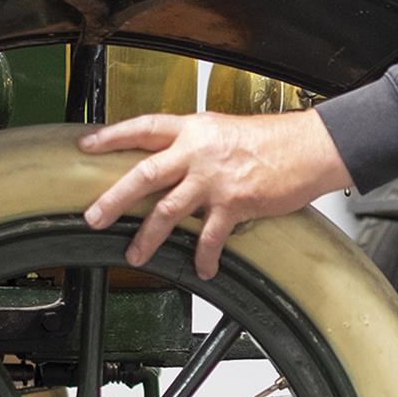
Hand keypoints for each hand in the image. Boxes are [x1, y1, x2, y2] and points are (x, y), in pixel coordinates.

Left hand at [80, 111, 353, 276]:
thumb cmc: (276, 140)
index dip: (112, 136)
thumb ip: (197, 144)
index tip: (87, 146)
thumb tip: (177, 160)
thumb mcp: (226, 130)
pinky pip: (210, 236)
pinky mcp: (234, 203)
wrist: (310, 148)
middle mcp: (198, 152)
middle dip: (115, 198)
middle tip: (94, 216)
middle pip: (144, 174)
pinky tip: (203, 269)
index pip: (143, 127)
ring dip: (148, 236)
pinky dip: (205, 256)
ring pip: (168, 210)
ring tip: (134, 254)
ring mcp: (214, 179)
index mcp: (194, 129)